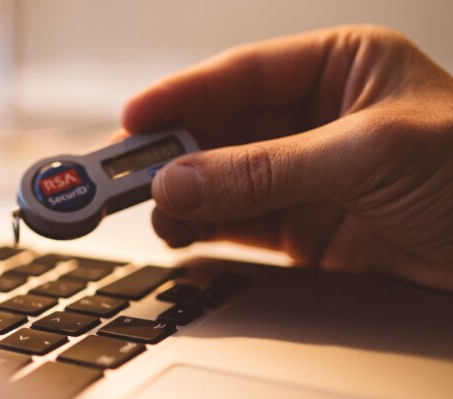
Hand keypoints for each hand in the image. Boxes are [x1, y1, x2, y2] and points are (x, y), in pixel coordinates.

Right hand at [124, 26, 452, 290]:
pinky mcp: (312, 233)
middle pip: (224, 130)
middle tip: (126, 176)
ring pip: (225, 181)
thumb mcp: (367, 155)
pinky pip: (241, 225)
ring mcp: (312, 178)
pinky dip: (207, 231)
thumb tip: (182, 177)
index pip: (242, 75)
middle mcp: (320, 120)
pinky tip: (183, 234)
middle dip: (176, 153)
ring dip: (186, 196)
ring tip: (155, 213)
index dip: (182, 96)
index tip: (132, 120)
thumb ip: (265, 169)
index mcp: (342, 68)